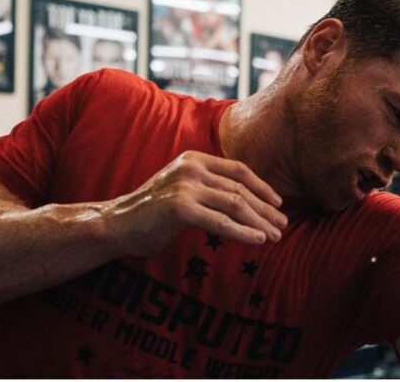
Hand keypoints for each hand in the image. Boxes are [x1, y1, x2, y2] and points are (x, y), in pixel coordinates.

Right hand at [102, 151, 287, 255]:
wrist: (116, 224)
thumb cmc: (152, 212)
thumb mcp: (183, 190)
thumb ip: (209, 188)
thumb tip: (246, 202)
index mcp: (194, 159)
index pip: (238, 170)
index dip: (262, 187)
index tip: (278, 203)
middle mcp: (191, 168)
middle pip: (240, 189)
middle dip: (265, 209)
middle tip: (283, 225)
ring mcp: (185, 186)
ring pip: (235, 204)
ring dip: (259, 222)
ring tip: (275, 236)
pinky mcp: (180, 208)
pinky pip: (220, 222)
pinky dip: (242, 232)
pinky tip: (258, 240)